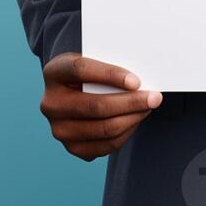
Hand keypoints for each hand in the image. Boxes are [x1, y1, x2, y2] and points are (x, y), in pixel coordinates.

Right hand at [40, 53, 162, 160]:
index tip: (137, 81)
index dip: (110, 75)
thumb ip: (110, 63)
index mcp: (54, 72)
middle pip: (96, 106)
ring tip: (148, 107)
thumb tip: (140, 81)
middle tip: (155, 97)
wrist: (72, 91)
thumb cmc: (90, 71)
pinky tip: (136, 119)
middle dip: (131, 102)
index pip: (81, 70)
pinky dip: (126, 133)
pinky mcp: (72, 147)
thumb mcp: (93, 58)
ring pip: (103, 128)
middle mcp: (51, 103)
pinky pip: (106, 145)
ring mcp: (59, 129)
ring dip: (132, 118)